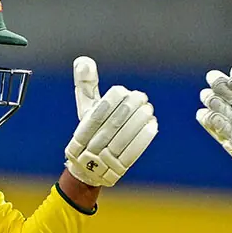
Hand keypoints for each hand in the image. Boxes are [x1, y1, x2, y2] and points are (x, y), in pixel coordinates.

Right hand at [65, 56, 157, 186]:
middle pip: (110, 127)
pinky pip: (132, 154)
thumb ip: (86, 86)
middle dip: (128, 109)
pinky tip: (153, 125)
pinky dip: (143, 138)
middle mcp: (88, 150)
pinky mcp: (117, 170)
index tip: (123, 90)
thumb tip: (83, 60)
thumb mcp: (85, 110)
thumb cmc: (90, 132)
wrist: (88, 172)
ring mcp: (103, 162)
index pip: (94, 116)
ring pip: (122, 139)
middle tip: (142, 96)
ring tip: (149, 108)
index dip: (109, 102)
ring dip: (138, 122)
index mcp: (78, 135)